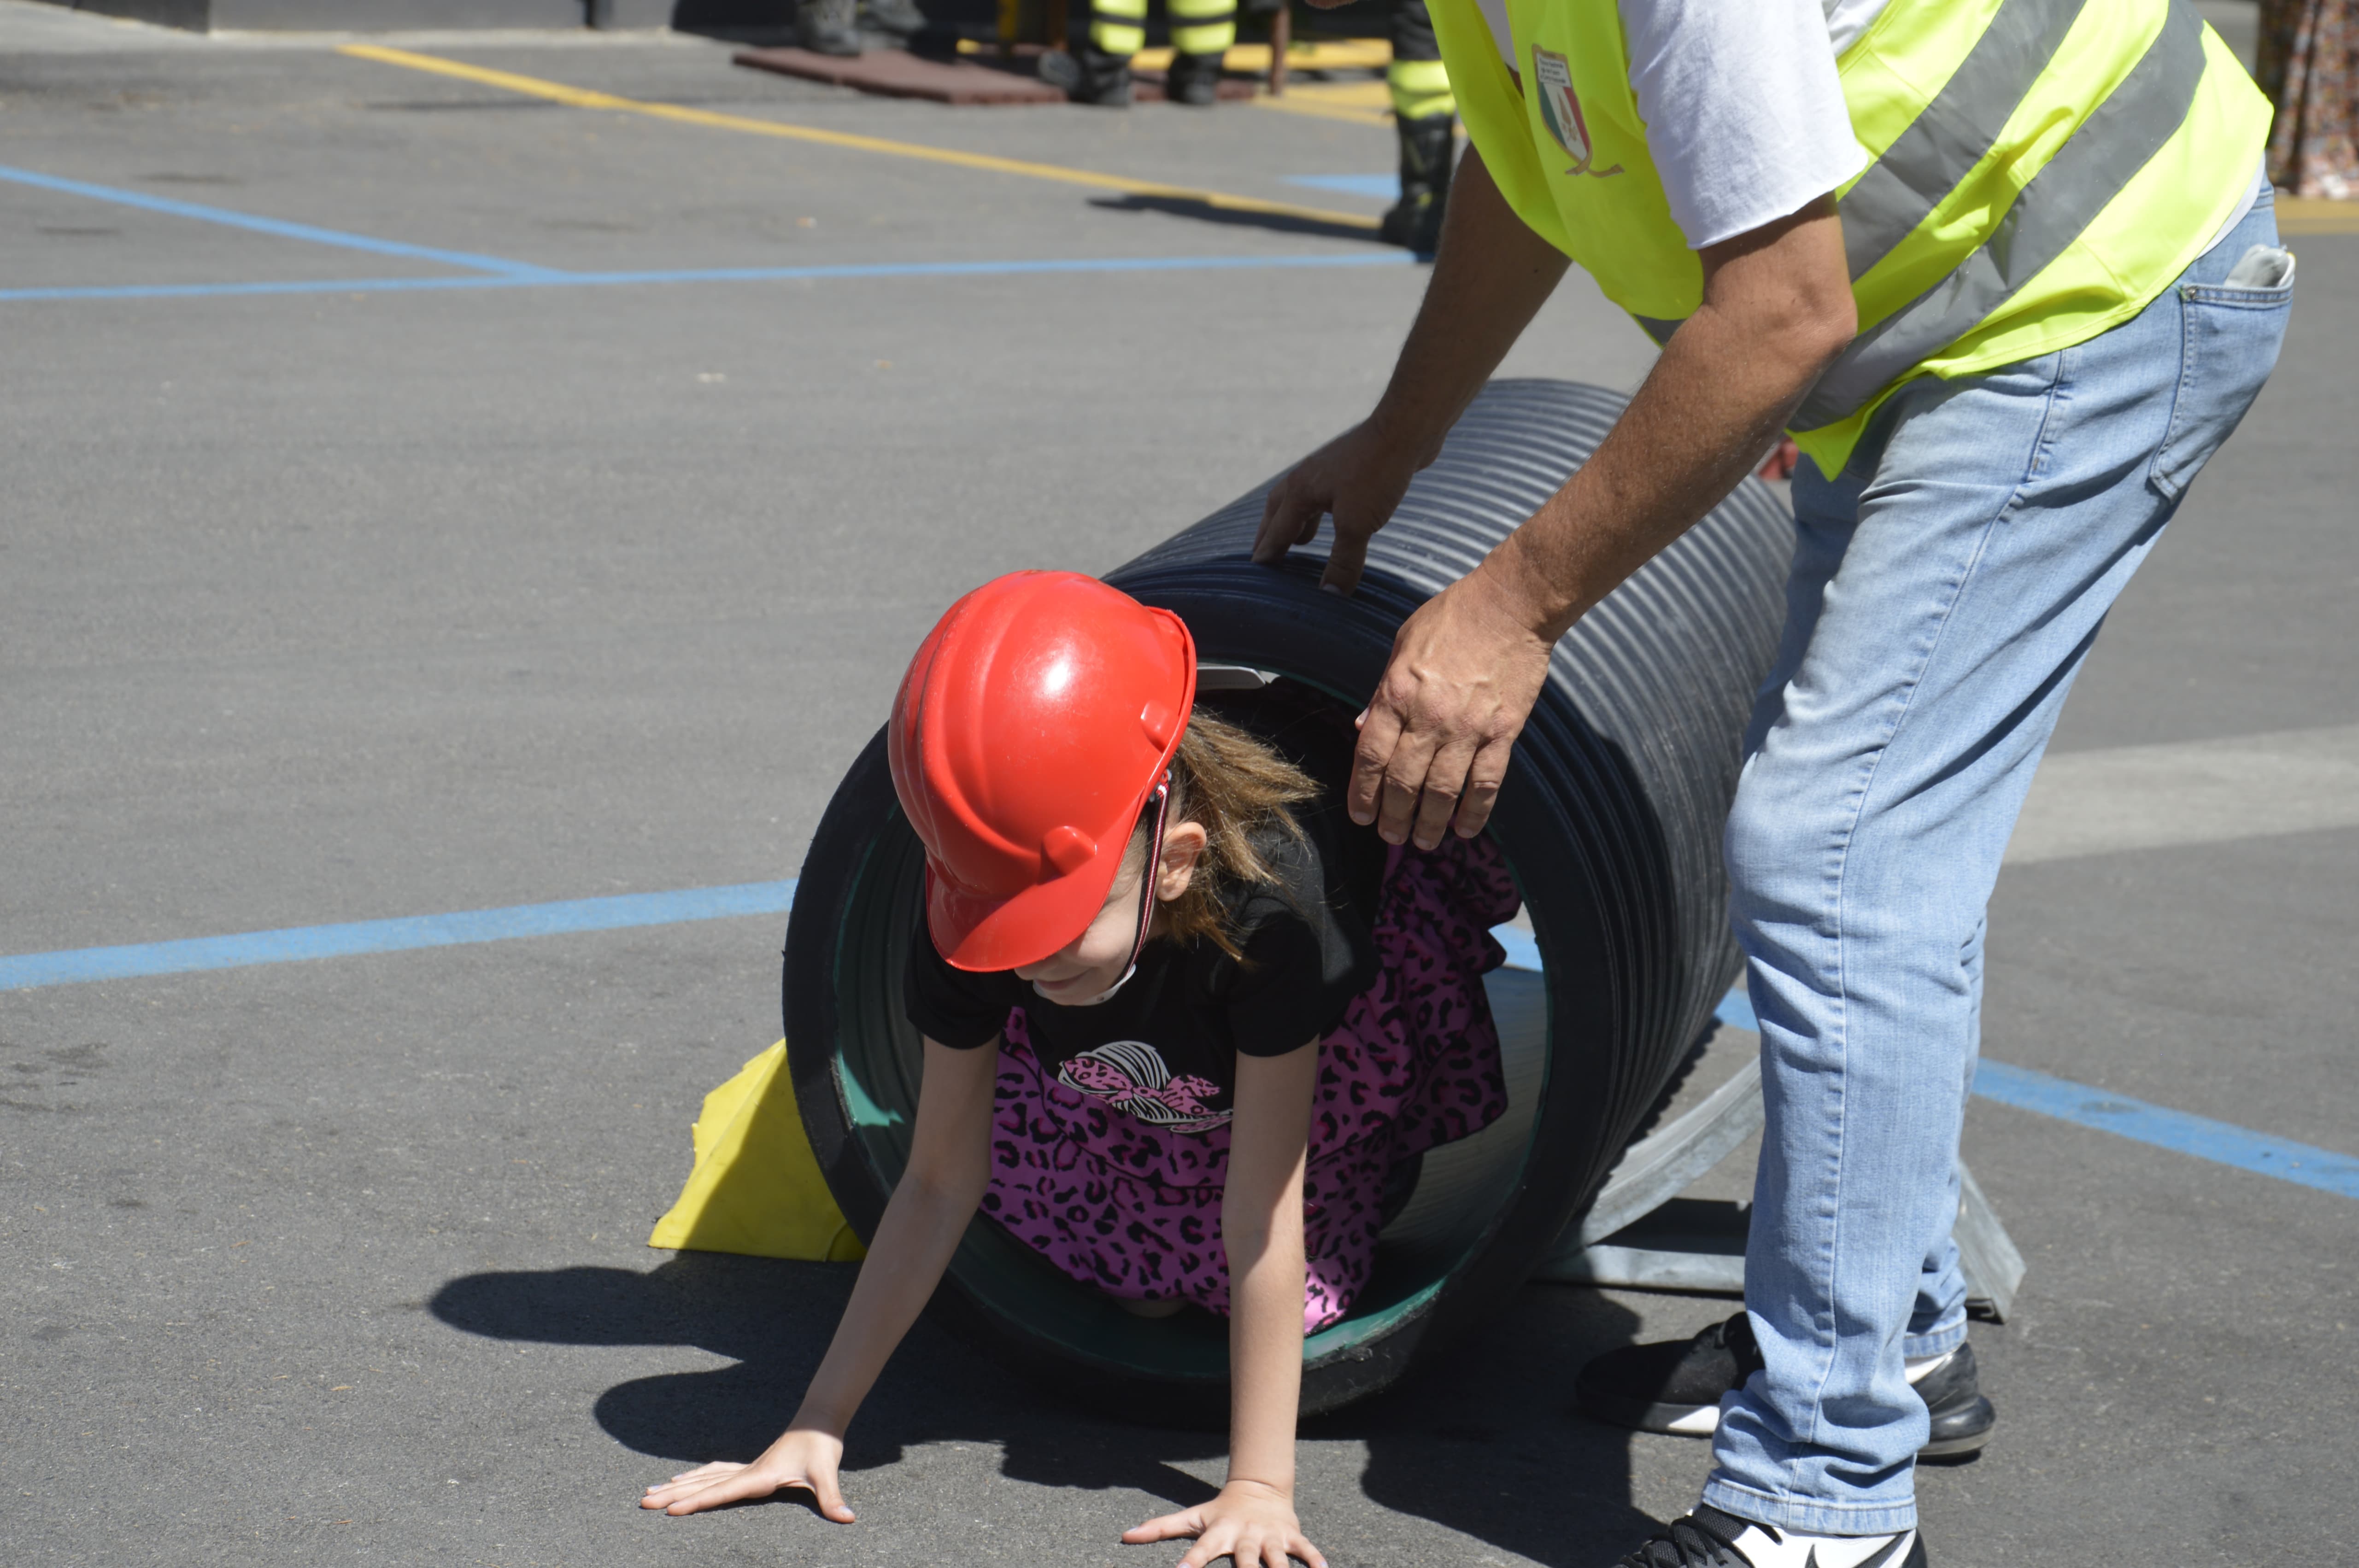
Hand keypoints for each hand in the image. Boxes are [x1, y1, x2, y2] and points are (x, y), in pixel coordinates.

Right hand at [640, 1427, 853, 1521]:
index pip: (722, 1492)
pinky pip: (715, 1473)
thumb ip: (832, 1498)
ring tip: (651, 1491)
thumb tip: (847, 1518)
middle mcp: (747, 1471)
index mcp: (759, 1476)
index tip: (669, 1509)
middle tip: (643, 1501)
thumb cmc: (821, 1447)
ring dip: (679, 1485)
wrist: (820, 1421)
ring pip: (705, 1477)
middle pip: (704, 1484)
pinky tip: (684, 1479)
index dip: (695, 1502)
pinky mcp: (751, 1466)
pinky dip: (696, 1477)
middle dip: (673, 1494)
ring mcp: (747, 1467)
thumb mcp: (827, 1473)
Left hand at [1123, 1479, 1327, 1567]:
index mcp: (1220, 1533)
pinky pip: (1304, 1549)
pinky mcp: (1290, 1535)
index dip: (1192, 1563)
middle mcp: (1245, 1535)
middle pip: (1245, 1558)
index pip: (1202, 1550)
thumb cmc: (1220, 1513)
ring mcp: (1269, 1535)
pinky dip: (1314, 1558)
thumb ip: (1160, 1528)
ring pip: (1276, 1557)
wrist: (1258, 1489)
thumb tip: (1125, 1535)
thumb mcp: (1191, 1518)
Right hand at [1252, 417, 1426, 594]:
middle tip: (1266, 556)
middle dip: (1271, 534)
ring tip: (1301, 541)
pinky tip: (1337, 516)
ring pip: (1302, 499)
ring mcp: (1328, 469)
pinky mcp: (1351, 466)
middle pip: (1279, 509)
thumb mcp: (1357, 524)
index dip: (1267, 553)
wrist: (1407, 429)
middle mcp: (1307, 477)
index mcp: (1299, 490)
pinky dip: (1322, 511)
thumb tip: (1330, 596)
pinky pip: (1326, 494)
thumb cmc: (1378, 473)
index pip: (1276, 530)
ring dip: (1297, 521)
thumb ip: (1343, 561)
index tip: (1255, 570)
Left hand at [1351, 559, 1555, 848]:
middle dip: (1393, 816)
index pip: (1371, 756)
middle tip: (1390, 837)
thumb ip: (1382, 691)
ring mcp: (1469, 727)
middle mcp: (1430, 716)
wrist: (1511, 604)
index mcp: (1398, 693)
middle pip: (1404, 781)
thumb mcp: (1403, 645)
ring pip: (1443, 791)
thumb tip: (1363, 729)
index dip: (1363, 792)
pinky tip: (1465, 829)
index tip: (1361, 815)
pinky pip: (1486, 782)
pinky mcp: (1503, 731)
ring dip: (1430, 823)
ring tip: (1422, 841)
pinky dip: (1475, 811)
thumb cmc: (1453, 617)